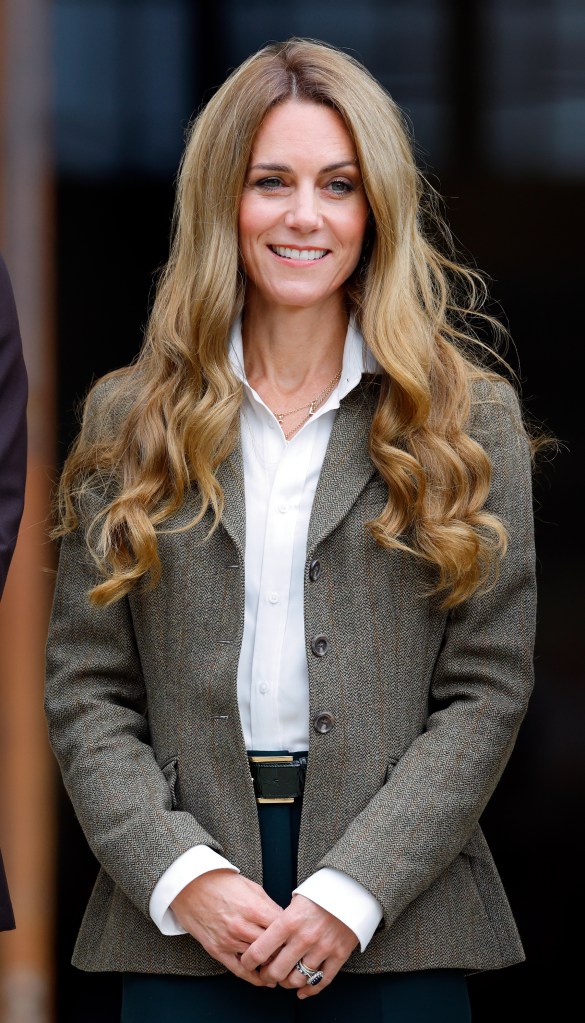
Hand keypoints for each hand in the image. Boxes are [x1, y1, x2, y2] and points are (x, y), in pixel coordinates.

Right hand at [171, 869, 282, 985]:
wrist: (190, 885)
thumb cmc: (221, 882)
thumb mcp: (251, 887)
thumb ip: (269, 905)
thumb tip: (285, 921)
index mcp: (253, 908)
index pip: (283, 929)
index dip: (293, 934)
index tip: (298, 937)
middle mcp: (242, 927)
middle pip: (273, 948)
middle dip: (285, 951)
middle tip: (293, 953)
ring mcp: (229, 940)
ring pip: (258, 959)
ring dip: (271, 963)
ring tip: (282, 964)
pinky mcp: (217, 950)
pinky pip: (239, 970)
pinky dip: (254, 977)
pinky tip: (264, 979)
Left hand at [239, 894, 358, 998]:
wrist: (352, 888)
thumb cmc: (322, 892)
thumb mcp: (297, 899)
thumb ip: (283, 919)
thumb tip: (269, 937)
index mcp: (289, 921)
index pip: (260, 950)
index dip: (249, 961)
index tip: (247, 963)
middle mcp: (303, 938)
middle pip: (277, 971)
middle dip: (267, 976)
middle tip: (265, 974)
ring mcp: (322, 948)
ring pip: (297, 979)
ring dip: (287, 983)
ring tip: (285, 979)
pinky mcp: (338, 955)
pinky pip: (322, 981)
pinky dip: (310, 989)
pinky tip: (302, 990)